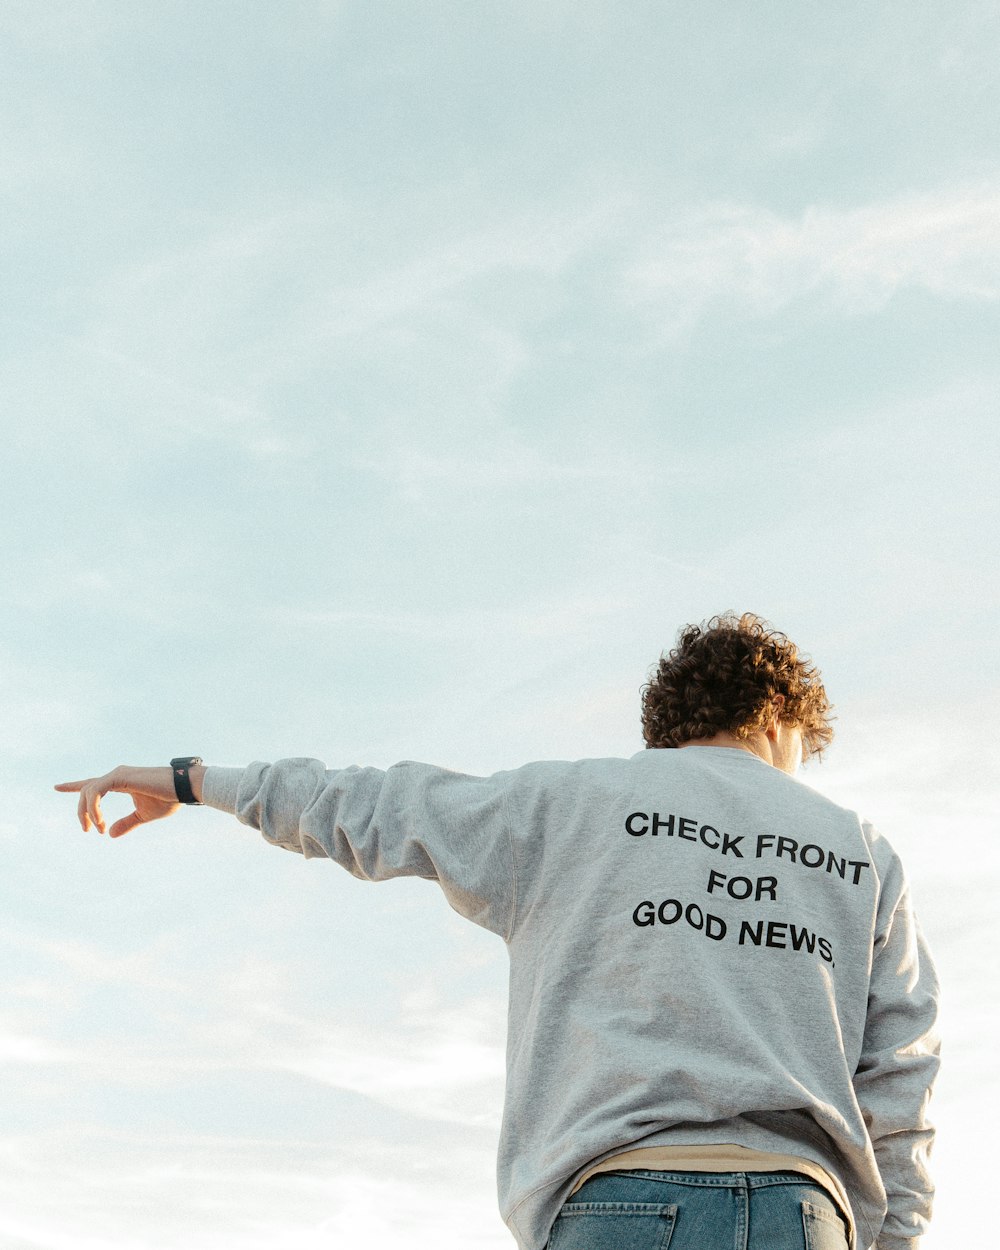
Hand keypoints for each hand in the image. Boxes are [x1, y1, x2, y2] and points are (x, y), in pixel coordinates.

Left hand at [55, 766, 181, 837]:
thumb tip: (110, 834)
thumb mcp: (144, 815)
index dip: (74, 786)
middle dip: (81, 811)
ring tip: (99, 829)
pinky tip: (101, 821)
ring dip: (88, 813)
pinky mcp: (120, 776)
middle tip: (87, 830)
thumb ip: (127, 823)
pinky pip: (96, 791)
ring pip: (88, 790)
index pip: (92, 784)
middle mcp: (117, 774)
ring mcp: (117, 774)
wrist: (184, 789)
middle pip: (86, 790)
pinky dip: (94, 808)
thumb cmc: (169, 799)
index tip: (57, 787)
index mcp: (121, 781)